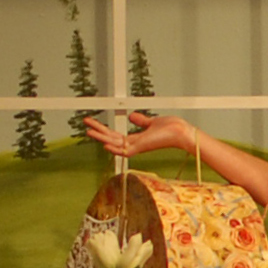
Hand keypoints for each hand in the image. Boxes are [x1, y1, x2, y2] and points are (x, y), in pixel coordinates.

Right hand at [81, 110, 197, 159]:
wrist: (181, 132)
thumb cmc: (171, 129)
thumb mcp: (152, 122)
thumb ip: (141, 121)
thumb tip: (132, 116)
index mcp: (136, 139)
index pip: (115, 135)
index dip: (103, 129)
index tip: (93, 122)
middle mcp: (134, 144)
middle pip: (111, 138)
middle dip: (98, 131)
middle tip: (86, 123)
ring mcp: (137, 147)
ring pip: (114, 143)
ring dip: (101, 137)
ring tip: (89, 131)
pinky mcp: (141, 148)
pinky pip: (124, 151)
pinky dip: (114, 149)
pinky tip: (104, 144)